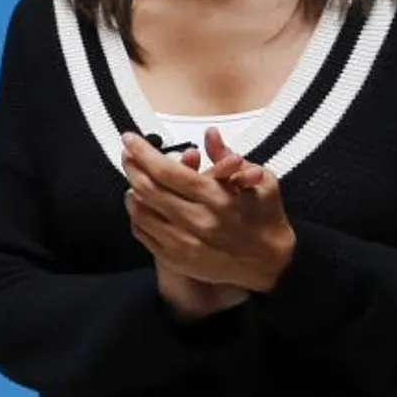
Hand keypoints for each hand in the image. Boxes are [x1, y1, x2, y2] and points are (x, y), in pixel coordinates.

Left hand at [123, 129, 295, 293]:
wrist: (270, 262)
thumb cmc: (265, 215)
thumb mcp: (260, 180)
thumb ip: (228, 157)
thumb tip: (209, 133)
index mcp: (216, 198)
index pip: (168, 172)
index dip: (144, 153)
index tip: (130, 138)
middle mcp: (197, 222)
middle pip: (148, 190)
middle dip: (132, 167)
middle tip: (127, 153)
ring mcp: (184, 244)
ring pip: (141, 212)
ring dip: (131, 190)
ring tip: (133, 176)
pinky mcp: (177, 260)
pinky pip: (144, 234)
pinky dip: (137, 215)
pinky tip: (139, 202)